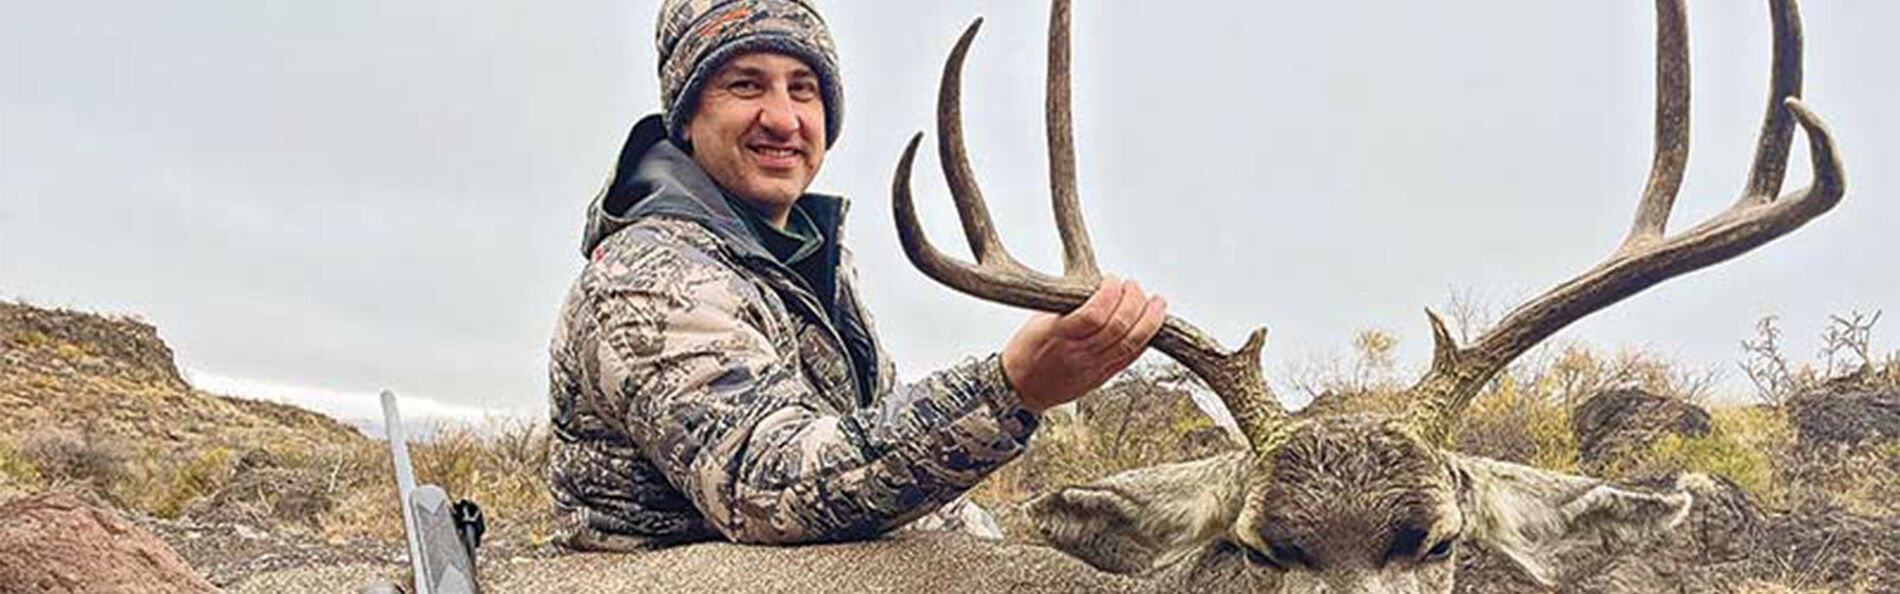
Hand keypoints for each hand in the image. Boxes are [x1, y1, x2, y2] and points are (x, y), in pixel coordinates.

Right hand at [1000, 276, 1166, 413]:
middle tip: (1133, 286)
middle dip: (1134, 301)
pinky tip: (1151, 324)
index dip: (1110, 293)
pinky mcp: (1103, 378)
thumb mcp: (1039, 320)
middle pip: (1119, 327)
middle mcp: (1078, 354)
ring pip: (1131, 343)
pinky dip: (1145, 339)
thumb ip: (1067, 303)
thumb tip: (1095, 283)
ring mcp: (1093, 368)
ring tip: (1155, 303)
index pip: (1094, 314)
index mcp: (1058, 336)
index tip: (1112, 280)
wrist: (1019, 389)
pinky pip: (1131, 358)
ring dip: (1149, 319)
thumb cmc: (1026, 351)